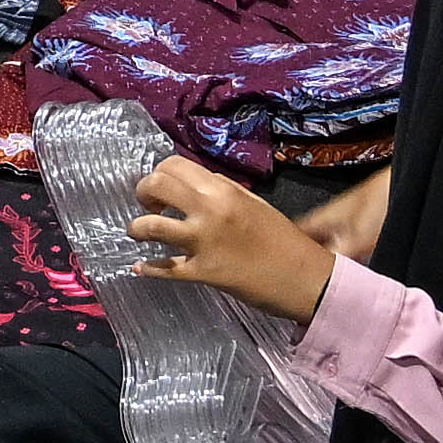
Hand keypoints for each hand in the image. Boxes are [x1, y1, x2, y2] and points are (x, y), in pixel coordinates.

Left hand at [127, 157, 337, 320]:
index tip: (162, 189)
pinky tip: (141, 267)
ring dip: (137, 229)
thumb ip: (225, 190)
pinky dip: (148, 268)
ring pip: (151, 227)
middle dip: (143, 193)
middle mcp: (210, 210)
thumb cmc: (284, 240)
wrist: (304, 277)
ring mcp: (203, 242)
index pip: (174, 166)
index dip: (159, 174)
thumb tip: (200, 182)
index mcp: (223, 190)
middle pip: (157, 186)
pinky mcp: (202, 272)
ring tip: (138, 234)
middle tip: (148, 206)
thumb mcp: (255, 204)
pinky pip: (165, 269)